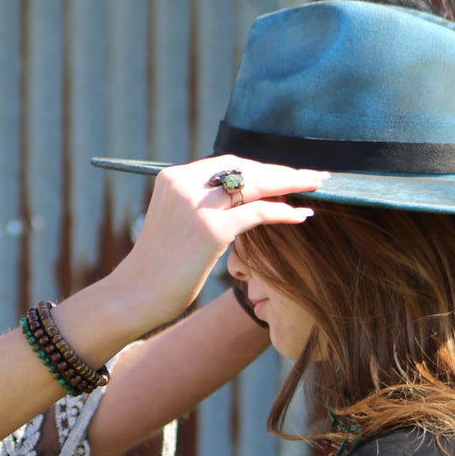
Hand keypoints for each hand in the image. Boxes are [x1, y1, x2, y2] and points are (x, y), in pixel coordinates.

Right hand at [116, 156, 326, 327]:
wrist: (138, 292)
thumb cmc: (161, 261)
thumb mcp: (175, 219)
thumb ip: (200, 201)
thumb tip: (242, 193)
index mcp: (173, 177)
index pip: (228, 163)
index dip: (261, 168)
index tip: (286, 174)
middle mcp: (184, 184)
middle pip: (244, 169)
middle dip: (282, 172)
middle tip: (313, 177)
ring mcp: (197, 205)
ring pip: (255, 185)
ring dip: (290, 185)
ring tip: (317, 188)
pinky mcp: (211, 229)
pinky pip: (257, 213)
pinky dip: (283, 212)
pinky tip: (302, 216)